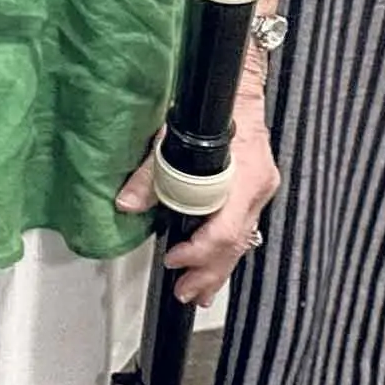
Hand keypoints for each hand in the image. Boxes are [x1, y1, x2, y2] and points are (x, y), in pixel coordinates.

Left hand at [114, 70, 281, 305]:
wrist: (238, 90)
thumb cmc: (210, 109)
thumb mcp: (171, 135)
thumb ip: (150, 173)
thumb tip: (125, 203)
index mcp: (245, 174)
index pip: (225, 228)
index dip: (199, 250)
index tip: (174, 259)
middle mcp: (257, 188)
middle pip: (235, 243)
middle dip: (208, 272)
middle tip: (185, 293)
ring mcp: (258, 193)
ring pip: (241, 241)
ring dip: (217, 270)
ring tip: (197, 294)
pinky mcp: (254, 194)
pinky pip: (241, 230)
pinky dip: (224, 253)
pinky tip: (213, 271)